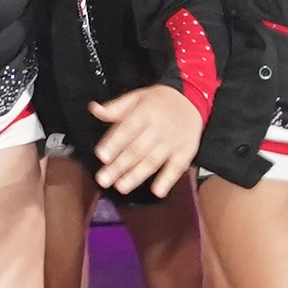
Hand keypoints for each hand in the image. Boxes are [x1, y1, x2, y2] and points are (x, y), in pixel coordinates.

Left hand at [90, 84, 203, 198]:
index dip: (113, 143)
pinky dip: (167, 180)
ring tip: (121, 187)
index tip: (101, 155)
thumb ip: (116, 107)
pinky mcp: (185, 152)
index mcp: (145, 112)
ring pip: (153, 161)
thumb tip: (95, 109)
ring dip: (136, 176)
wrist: (192, 100)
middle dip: (119, 166)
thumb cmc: (159, 102)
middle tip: (104, 179)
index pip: (127, 129)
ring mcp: (173, 142)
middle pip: (137, 149)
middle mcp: (159, 128)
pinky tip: (157, 191)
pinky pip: (176, 168)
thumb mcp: (137, 97)